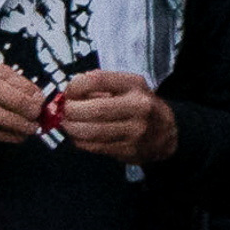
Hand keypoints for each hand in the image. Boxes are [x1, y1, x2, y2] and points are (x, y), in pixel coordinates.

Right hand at [0, 50, 49, 147]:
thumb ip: (5, 85)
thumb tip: (36, 98)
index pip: (1, 73)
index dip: (25, 87)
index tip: (40, 99)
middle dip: (20, 103)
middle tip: (36, 114)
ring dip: (14, 122)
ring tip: (29, 128)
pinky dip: (0, 134)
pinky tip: (14, 137)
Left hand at [45, 68, 174, 162]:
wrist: (167, 134)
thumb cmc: (137, 105)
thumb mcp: (125, 87)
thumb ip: (98, 86)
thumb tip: (67, 93)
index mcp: (135, 85)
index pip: (98, 80)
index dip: (75, 86)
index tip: (67, 92)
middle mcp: (139, 106)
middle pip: (94, 109)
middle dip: (70, 111)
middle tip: (63, 111)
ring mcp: (135, 131)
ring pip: (91, 131)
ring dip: (71, 128)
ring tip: (67, 124)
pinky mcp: (129, 150)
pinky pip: (94, 146)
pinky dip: (79, 141)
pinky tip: (78, 136)